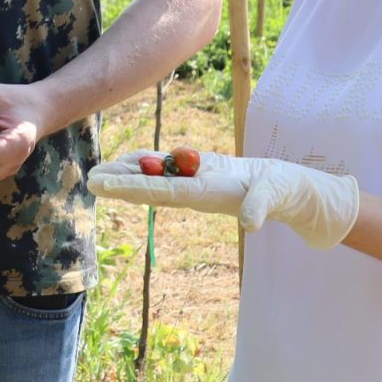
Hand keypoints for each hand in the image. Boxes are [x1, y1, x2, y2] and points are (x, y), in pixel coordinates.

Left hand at [90, 154, 360, 248]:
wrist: (290, 189)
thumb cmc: (284, 192)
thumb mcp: (275, 197)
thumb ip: (261, 208)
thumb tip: (251, 223)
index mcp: (207, 195)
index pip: (163, 193)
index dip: (133, 188)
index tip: (107, 188)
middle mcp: (195, 191)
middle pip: (151, 187)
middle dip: (122, 184)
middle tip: (91, 180)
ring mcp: (197, 181)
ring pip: (156, 177)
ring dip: (129, 173)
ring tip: (101, 169)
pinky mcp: (202, 171)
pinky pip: (170, 167)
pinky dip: (150, 162)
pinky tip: (131, 158)